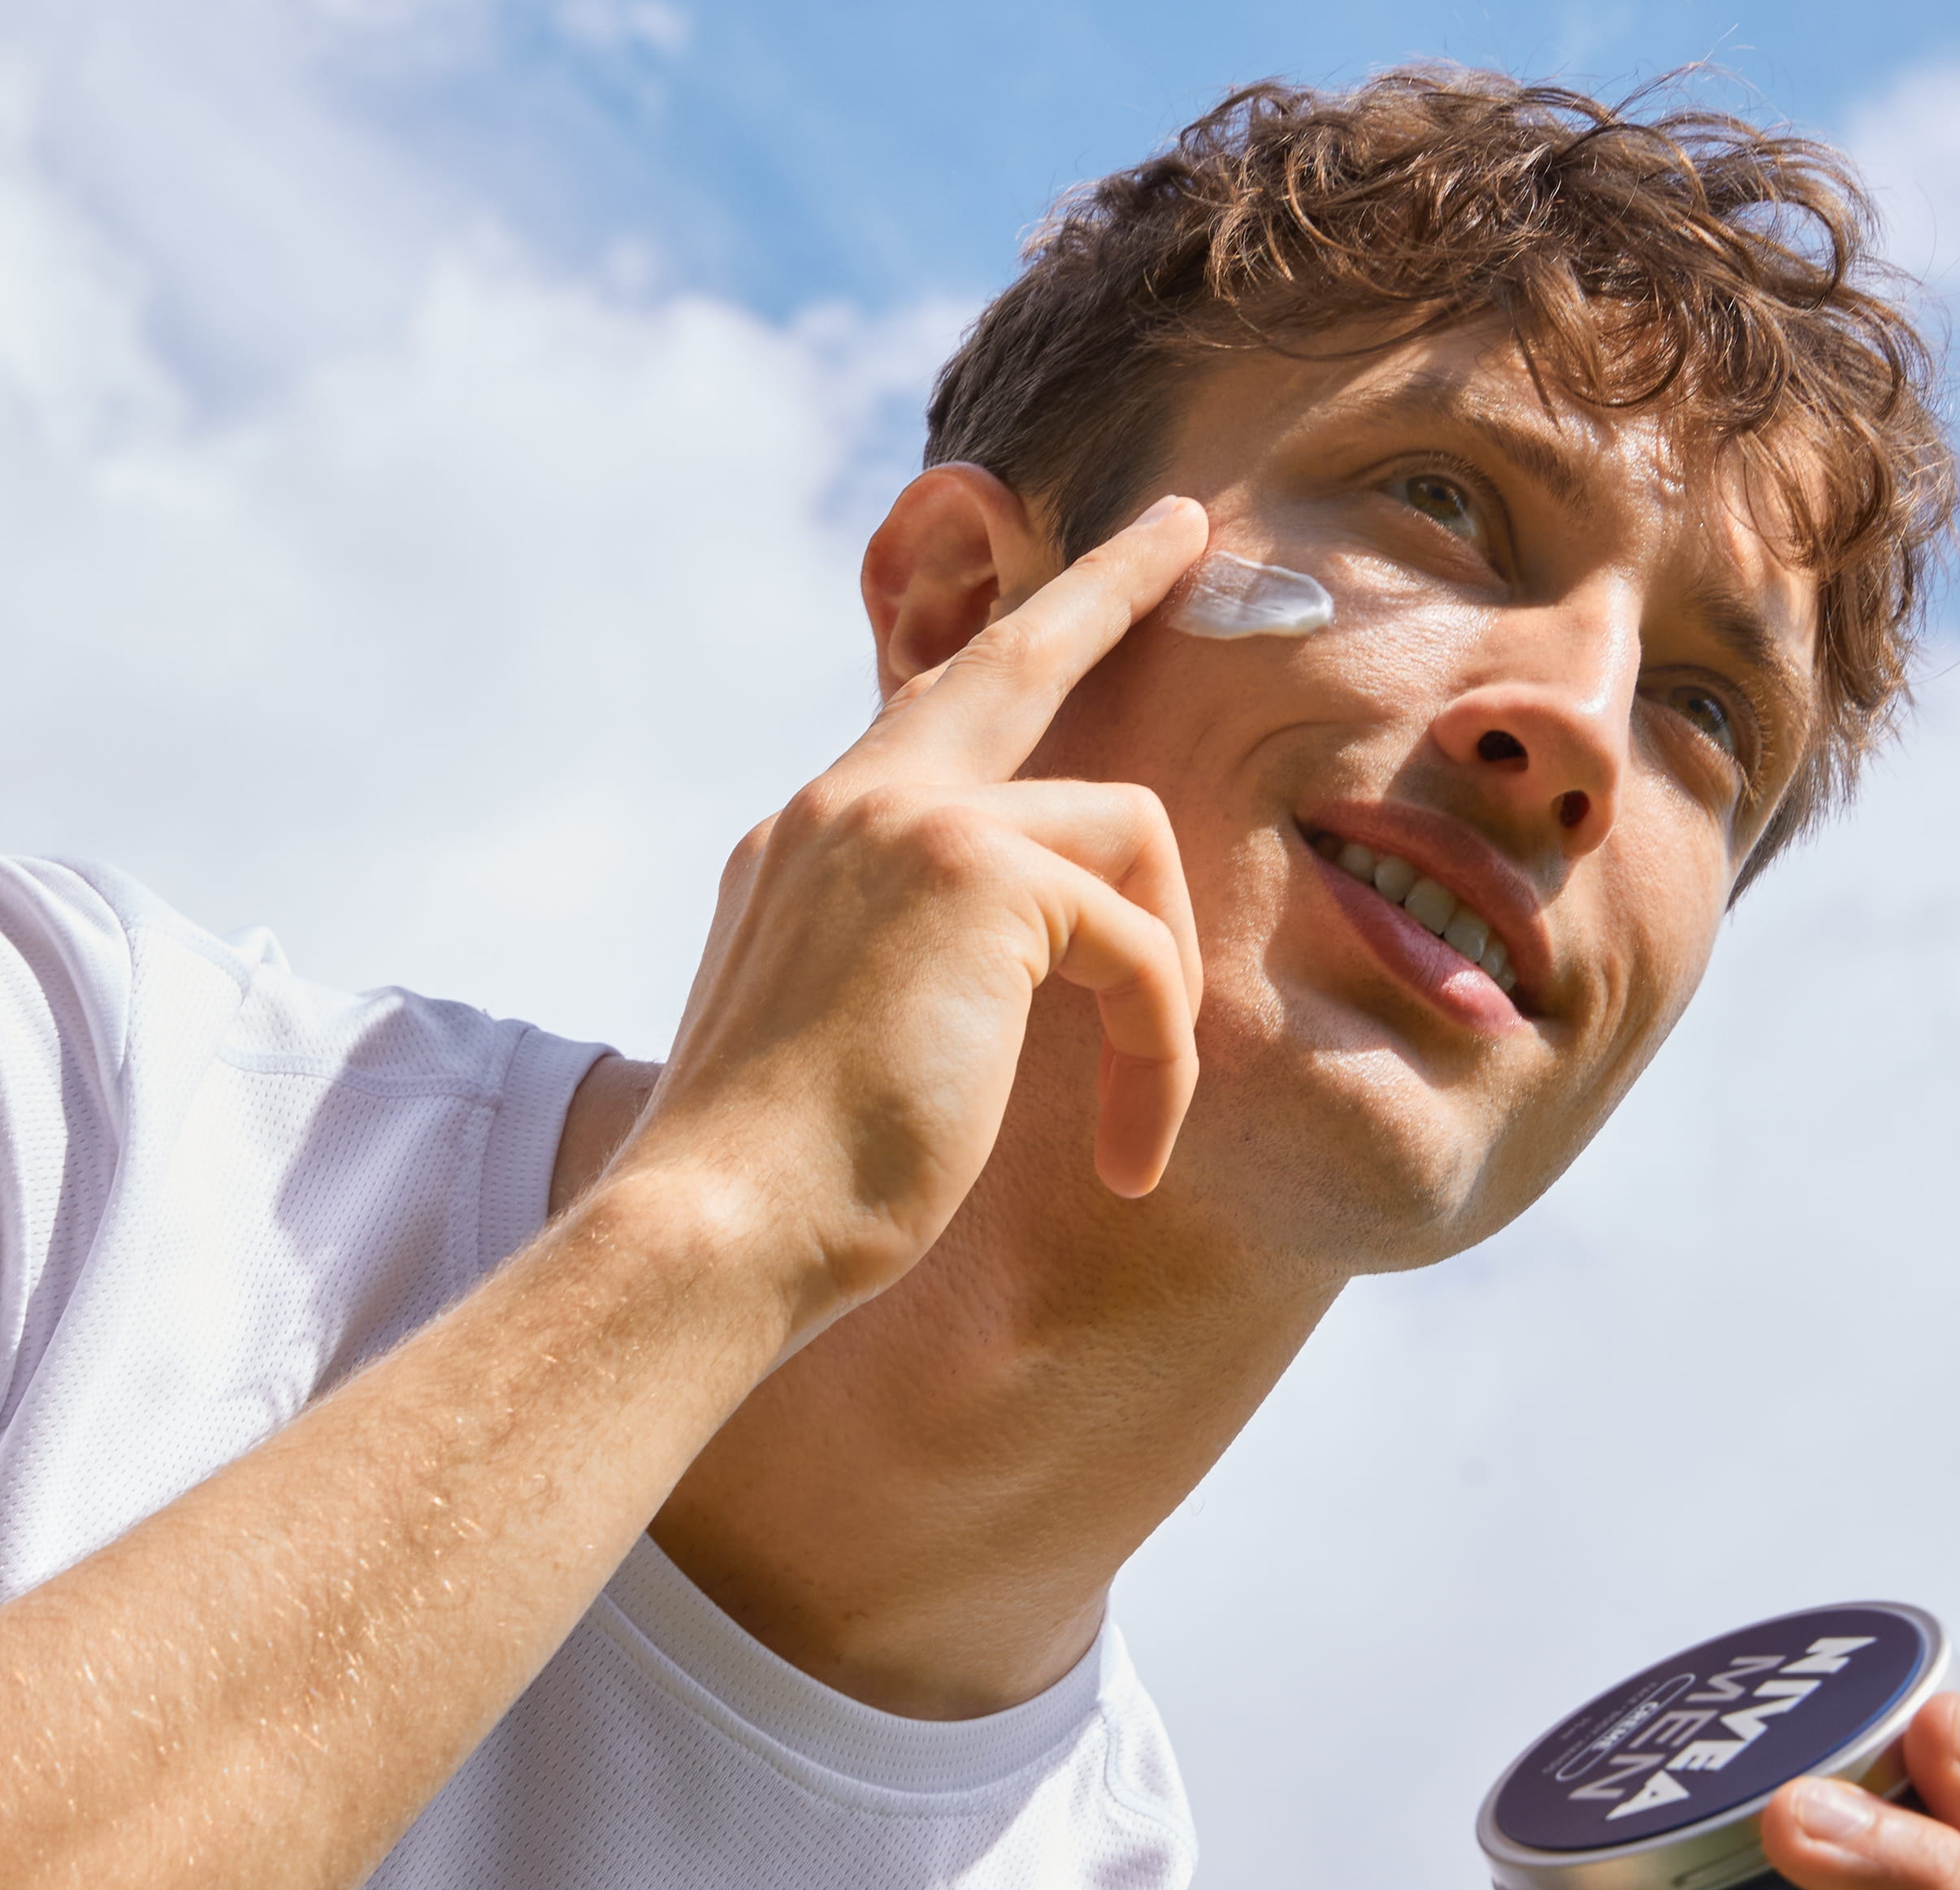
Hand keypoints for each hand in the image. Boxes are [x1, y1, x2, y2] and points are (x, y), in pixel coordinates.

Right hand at [610, 488, 1210, 1327]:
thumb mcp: (841, 1032)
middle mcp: (849, 803)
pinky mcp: (975, 871)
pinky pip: (1137, 942)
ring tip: (1138, 1121)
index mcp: (813, 841)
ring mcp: (905, 819)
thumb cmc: (785, 1179)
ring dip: (1161, 989)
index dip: (1020, 643)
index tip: (1084, 577)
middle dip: (1108, 583)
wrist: (716, 1231)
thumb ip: (906, 953)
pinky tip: (1128, 1154)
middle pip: (1014, 656)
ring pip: (1124, 837)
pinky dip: (1155, 1055)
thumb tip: (1015, 955)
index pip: (934, 715)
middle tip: (1187, 531)